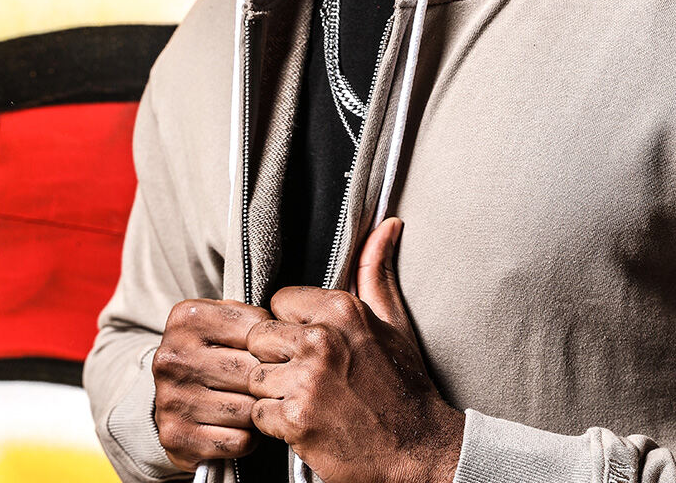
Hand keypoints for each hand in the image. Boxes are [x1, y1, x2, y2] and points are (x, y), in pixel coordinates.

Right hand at [152, 298, 271, 470]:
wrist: (166, 397)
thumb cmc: (208, 353)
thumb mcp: (223, 322)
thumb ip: (254, 320)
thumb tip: (290, 335)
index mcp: (187, 318)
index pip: (256, 329)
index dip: (272, 343)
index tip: (271, 351)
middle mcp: (174, 357)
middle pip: (253, 371)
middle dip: (268, 380)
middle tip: (270, 383)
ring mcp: (172, 399)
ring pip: (249, 409)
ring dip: (259, 410)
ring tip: (252, 403)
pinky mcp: (178, 438)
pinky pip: (239, 440)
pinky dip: (248, 437)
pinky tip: (238, 426)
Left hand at [245, 218, 464, 482]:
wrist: (419, 451)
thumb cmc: (404, 387)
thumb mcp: (394, 322)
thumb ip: (376, 271)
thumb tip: (387, 224)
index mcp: (343, 309)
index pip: (280, 302)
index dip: (290, 327)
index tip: (309, 347)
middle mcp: (322, 339)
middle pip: (260, 337)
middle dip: (275, 360)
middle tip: (304, 378)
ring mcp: (308, 380)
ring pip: (255, 377)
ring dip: (273, 395)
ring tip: (307, 402)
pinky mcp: (297, 419)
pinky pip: (258, 415)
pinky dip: (276, 425)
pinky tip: (305, 425)